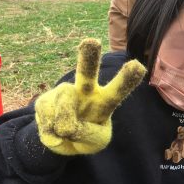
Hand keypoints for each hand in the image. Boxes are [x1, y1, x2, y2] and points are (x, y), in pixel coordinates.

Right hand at [35, 38, 146, 154]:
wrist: (63, 141)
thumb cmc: (87, 137)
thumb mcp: (96, 142)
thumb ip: (87, 134)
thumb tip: (65, 125)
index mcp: (106, 100)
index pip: (119, 89)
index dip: (128, 79)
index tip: (138, 66)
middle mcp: (86, 90)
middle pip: (87, 72)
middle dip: (88, 57)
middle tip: (91, 42)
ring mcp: (65, 93)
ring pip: (63, 103)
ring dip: (64, 123)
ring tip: (66, 132)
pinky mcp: (45, 100)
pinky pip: (47, 116)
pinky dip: (51, 132)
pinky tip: (55, 131)